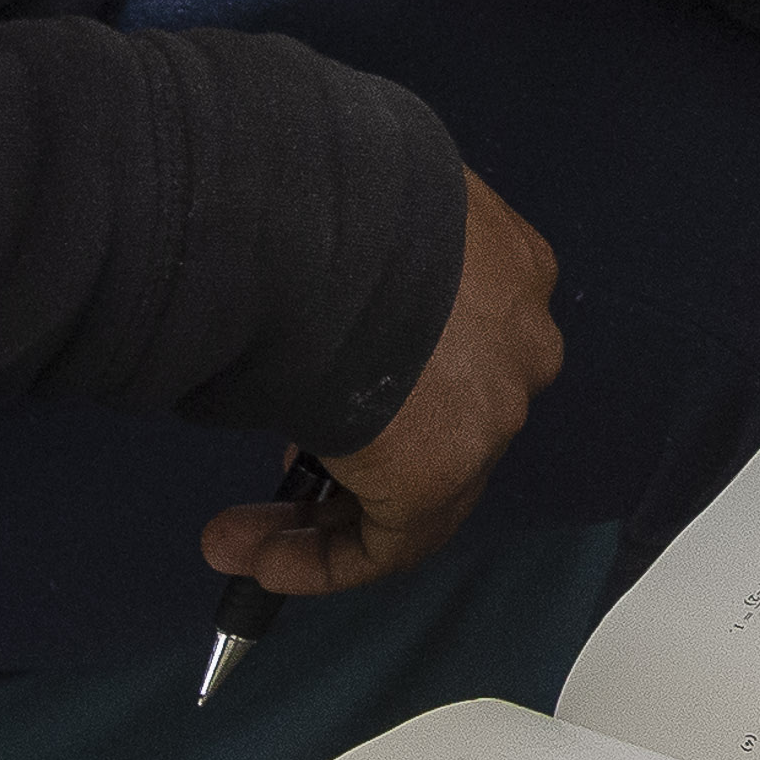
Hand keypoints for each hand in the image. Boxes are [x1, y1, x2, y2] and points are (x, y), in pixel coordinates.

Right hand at [198, 167, 560, 594]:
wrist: (322, 226)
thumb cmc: (316, 200)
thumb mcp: (343, 212)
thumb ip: (342, 261)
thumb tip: (285, 282)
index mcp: (506, 264)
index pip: (457, 344)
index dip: (385, 382)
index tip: (317, 392)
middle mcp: (519, 337)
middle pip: (444, 417)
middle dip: (358, 451)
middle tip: (281, 470)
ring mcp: (495, 406)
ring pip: (420, 484)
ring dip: (326, 518)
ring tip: (240, 536)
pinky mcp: (449, 467)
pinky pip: (391, 539)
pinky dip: (324, 559)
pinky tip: (258, 557)